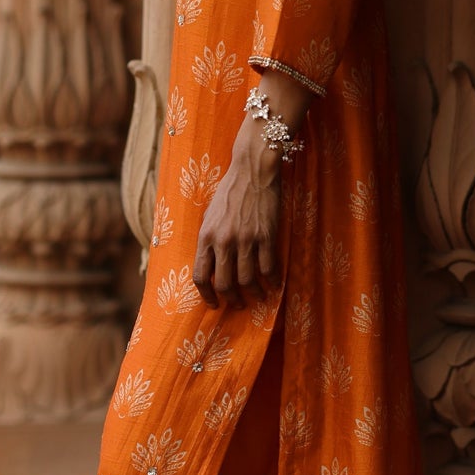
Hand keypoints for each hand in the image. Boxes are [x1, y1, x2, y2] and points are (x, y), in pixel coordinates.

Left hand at [193, 124, 282, 309]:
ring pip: (247, 280)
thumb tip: (211, 264)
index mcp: (206, 236)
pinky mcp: (266, 236)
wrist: (252, 170)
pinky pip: (268, 267)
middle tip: (238, 304)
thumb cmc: (230, 190)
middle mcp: (223, 240)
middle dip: (232, 300)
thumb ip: (209, 239)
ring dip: (253, 294)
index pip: (201, 276)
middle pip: (225, 284)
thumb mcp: (210, 214)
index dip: (207, 295)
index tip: (214, 303)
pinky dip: (271, 280)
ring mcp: (245, 239)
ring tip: (258, 296)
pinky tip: (273, 284)